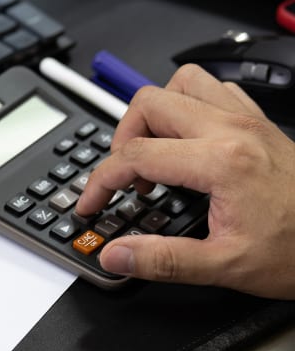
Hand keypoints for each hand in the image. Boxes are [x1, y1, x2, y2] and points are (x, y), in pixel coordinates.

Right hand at [76, 64, 294, 298]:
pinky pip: (213, 91)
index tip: (92, 205)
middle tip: (122, 178)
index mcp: (222, 162)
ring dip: (155, 113)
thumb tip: (115, 255)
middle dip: (121, 139)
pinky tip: (185, 142)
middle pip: (149, 103)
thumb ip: (161, 260)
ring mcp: (248, 121)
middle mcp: (234, 130)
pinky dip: (187, 107)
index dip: (100, 182)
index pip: (135, 155)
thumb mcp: (225, 266)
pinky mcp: (259, 124)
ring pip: (181, 84)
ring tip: (151, 152)